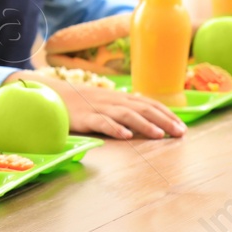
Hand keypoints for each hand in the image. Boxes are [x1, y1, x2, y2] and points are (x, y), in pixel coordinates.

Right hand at [12, 71, 185, 139]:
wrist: (49, 95)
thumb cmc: (79, 104)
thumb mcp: (103, 103)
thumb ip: (122, 109)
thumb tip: (145, 118)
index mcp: (118, 97)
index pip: (148, 103)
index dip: (166, 113)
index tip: (182, 126)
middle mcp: (111, 100)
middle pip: (142, 108)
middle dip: (164, 120)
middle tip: (181, 133)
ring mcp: (98, 108)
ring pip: (126, 114)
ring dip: (145, 124)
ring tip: (160, 135)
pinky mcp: (84, 118)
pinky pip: (102, 122)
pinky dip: (115, 128)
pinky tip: (127, 136)